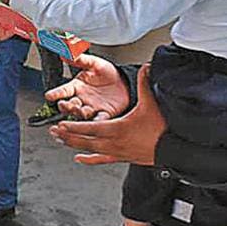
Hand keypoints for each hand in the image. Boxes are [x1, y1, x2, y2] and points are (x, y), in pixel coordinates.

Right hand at [44, 54, 129, 119]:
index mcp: (77, 87)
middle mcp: (82, 99)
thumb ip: (80, 60)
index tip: (49, 96)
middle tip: (65, 104)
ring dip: (79, 113)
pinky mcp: (105, 114)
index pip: (63, 91)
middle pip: (69, 105)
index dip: (55, 94)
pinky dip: (97, 120)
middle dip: (66, 106)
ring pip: (82, 114)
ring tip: (80, 109)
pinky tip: (95, 119)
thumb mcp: (94, 63)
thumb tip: (65, 53)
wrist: (124, 82)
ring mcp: (92, 108)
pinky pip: (100, 119)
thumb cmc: (107, 73)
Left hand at [50, 65, 165, 165]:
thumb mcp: (151, 104)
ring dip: (73, 145)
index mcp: (117, 128)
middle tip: (54, 131)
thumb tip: (146, 66)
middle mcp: (113, 142)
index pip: (89, 128)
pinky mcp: (121, 157)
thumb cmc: (161, 129)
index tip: (60, 124)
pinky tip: (79, 159)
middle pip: (85, 140)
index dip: (73, 127)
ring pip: (90, 150)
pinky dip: (89, 159)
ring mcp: (116, 151)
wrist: (172, 150)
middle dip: (68, 135)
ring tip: (60, 140)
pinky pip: (101, 159)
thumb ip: (145, 84)